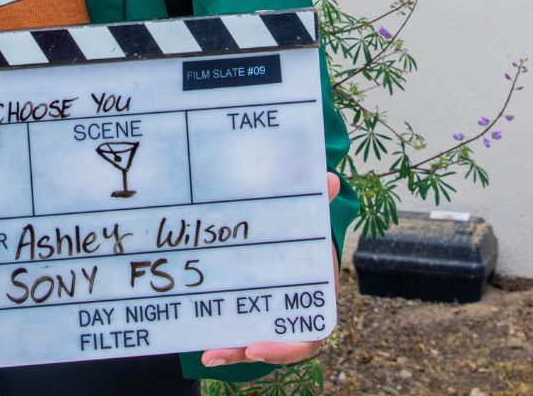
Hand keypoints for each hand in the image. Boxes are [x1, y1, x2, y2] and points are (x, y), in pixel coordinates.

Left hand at [199, 172, 340, 367]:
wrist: (284, 237)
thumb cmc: (301, 236)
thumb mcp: (308, 220)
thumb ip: (317, 202)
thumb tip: (330, 179)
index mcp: (315, 298)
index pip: (306, 335)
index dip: (284, 348)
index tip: (255, 347)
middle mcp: (293, 314)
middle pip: (276, 346)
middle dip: (251, 353)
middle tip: (224, 352)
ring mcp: (271, 316)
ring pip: (254, 343)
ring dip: (233, 351)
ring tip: (209, 353)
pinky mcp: (250, 313)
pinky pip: (239, 333)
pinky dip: (224, 340)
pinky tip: (203, 344)